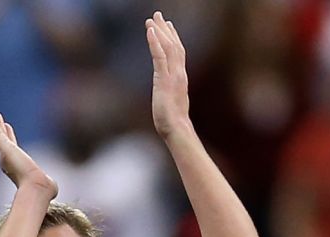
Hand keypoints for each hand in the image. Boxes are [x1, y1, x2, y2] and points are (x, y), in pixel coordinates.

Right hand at [0, 111, 57, 197]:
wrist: (37, 187)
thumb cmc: (42, 188)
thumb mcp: (45, 184)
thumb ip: (47, 185)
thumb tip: (53, 190)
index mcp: (16, 168)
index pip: (11, 150)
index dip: (9, 138)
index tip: (7, 128)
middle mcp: (8, 161)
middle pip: (1, 141)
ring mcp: (5, 154)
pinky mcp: (6, 148)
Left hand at [146, 12, 191, 139]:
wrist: (176, 129)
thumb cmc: (172, 122)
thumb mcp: (170, 103)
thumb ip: (169, 94)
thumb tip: (166, 95)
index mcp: (180, 78)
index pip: (178, 53)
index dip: (173, 38)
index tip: (168, 26)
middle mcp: (178, 73)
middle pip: (174, 45)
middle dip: (166, 29)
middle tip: (158, 15)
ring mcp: (172, 76)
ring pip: (168, 47)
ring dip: (159, 31)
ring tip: (151, 19)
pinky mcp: (164, 80)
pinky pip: (159, 56)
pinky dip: (155, 42)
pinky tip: (150, 31)